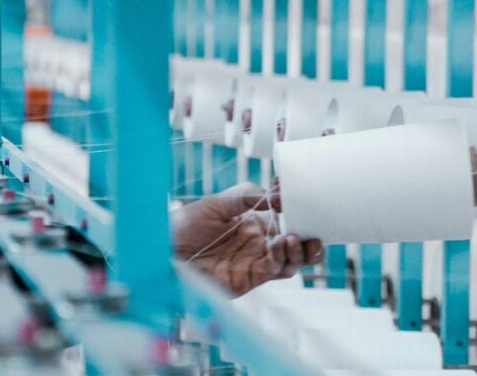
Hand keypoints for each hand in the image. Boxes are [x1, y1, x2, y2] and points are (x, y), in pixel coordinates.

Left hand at [171, 182, 322, 295]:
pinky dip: (284, 259)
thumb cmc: (183, 226)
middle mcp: (258, 243)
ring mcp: (255, 262)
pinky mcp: (249, 279)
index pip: (283, 216)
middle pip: (294, 243)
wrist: (162, 253)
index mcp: (252, 222)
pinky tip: (282, 245)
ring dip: (300, 250)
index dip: (295, 209)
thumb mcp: (215, 203)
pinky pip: (275, 271)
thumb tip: (273, 196)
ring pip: (291, 260)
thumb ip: (244, 196)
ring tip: (294, 237)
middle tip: (313, 228)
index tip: (298, 196)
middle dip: (309, 237)